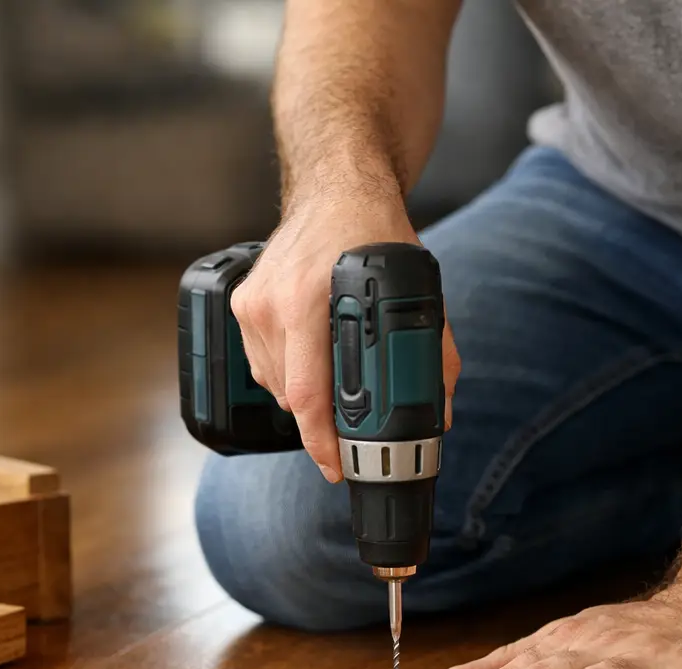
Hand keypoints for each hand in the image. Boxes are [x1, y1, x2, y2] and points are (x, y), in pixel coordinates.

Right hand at [230, 188, 460, 481]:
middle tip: (352, 434)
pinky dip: (288, 375)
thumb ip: (433, 352)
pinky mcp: (241, 304)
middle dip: (323, 424)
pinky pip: (262, 364)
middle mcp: (272, 304)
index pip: (308, 395)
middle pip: (292, 397)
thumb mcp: (417, 288)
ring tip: (338, 383)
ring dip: (306, 399)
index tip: (340, 465)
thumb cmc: (373, 232)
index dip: (323, 441)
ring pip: (275, 386)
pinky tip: (313, 360)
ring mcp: (251, 304)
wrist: (334, 189)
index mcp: (309, 300)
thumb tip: (440, 410)